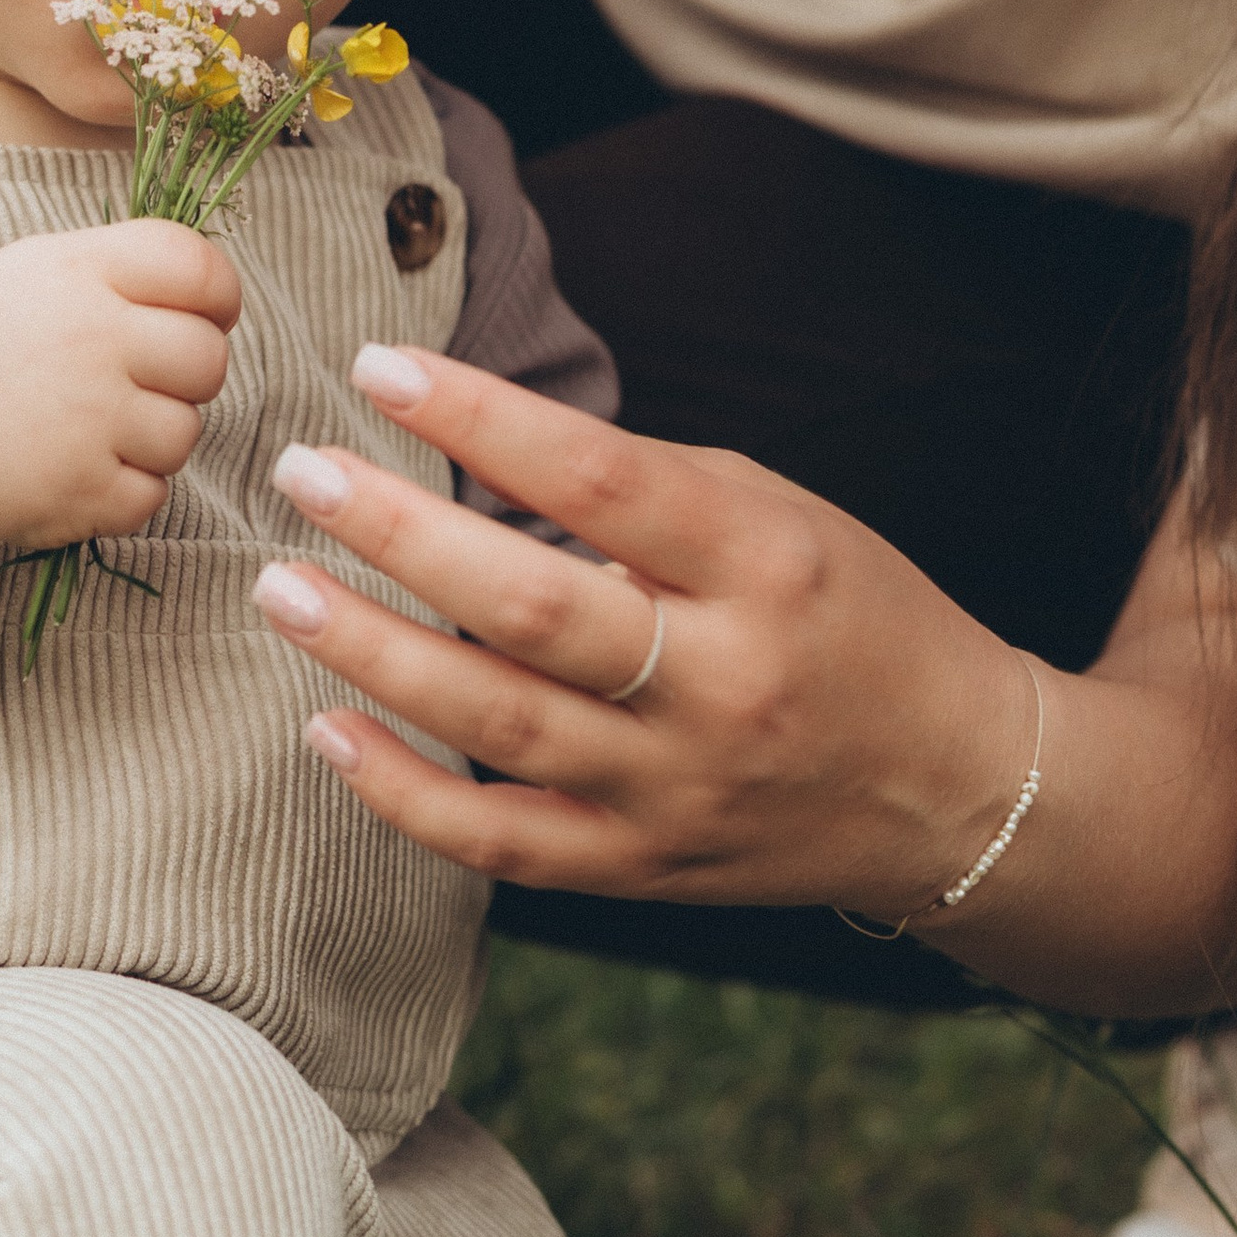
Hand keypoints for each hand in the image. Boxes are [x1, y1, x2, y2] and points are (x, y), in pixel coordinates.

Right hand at [0, 220, 241, 618]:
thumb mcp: (35, 270)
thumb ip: (120, 268)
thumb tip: (212, 291)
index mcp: (80, 273)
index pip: (199, 269)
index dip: (217, 296)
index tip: (203, 315)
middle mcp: (91, 340)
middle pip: (208, 357)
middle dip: (188, 373)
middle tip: (140, 378)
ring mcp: (89, 420)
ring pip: (186, 432)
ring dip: (154, 435)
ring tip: (95, 424)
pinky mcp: (81, 491)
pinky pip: (153, 493)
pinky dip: (125, 489)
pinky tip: (79, 465)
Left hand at [249, 342, 1027, 927]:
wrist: (952, 784)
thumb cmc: (850, 616)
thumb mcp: (783, 515)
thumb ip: (642, 489)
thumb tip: (475, 444)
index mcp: (765, 564)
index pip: (598, 477)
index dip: (479, 416)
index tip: (380, 366)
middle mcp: (722, 682)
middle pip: (529, 608)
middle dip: (397, 533)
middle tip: (303, 473)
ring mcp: (678, 788)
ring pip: (497, 725)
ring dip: (372, 653)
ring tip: (283, 590)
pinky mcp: (644, 869)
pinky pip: (500, 843)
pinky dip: (403, 794)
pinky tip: (329, 730)